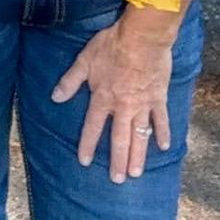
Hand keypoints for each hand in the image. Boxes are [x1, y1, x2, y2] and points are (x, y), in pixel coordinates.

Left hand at [52, 10, 177, 183]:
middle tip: (117, 180)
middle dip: (117, 160)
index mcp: (103, 99)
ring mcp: (143, 105)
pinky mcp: (159, 98)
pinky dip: (163, 133)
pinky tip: (164, 147)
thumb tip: (55, 98)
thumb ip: (70, 81)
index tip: (85, 162)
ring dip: (138, 156)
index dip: (88, 145)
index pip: (92, 127)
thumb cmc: (111, 46)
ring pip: (140, 136)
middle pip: (119, 139)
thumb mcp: (84, 61)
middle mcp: (123, 107)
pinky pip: (161, 120)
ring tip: (136, 173)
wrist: (142, 39)